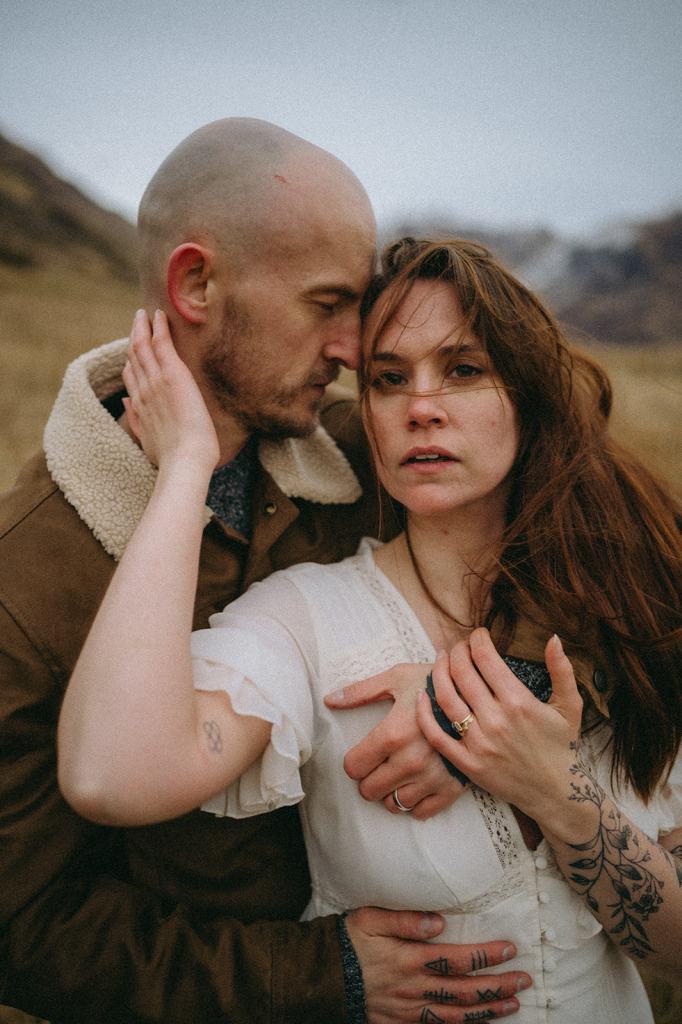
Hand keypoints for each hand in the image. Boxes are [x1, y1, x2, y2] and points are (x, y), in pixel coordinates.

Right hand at [122, 309, 218, 473]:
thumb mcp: (148, 440)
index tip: (133, 349)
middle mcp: (143, 390)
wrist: (186, 461)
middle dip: (134, 337)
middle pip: (134, 357)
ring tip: (143, 314)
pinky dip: (158, 327)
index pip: (131, 376)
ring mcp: (156, 381)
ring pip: (143, 346)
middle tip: (137, 321)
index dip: (131, 360)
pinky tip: (159, 314)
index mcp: (139, 406)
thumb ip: (136, 419)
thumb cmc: (173, 458)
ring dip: (142, 327)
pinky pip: (161, 343)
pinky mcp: (172, 375)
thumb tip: (124, 400)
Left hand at [325, 664, 465, 818]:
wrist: (480, 694)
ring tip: (397, 774)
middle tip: (378, 765)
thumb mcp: (397, 678)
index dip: (354, 761)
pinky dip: (415, 803)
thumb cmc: (434, 682)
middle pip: (370, 790)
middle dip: (369, 778)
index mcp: (393, 734)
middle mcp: (410, 761)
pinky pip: (422, 812)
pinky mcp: (452, 788)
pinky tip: (416, 785)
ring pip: (395, 804)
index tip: (362, 754)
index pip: (354, 767)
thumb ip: (360, 692)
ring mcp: (432, 777)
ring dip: (391, 791)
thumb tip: (329, 700)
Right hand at [345, 907, 530, 1022]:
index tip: (509, 949)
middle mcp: (413, 989)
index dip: (486, 956)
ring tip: (513, 1004)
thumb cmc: (348, 941)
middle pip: (464, 991)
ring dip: (488, 1010)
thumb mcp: (370, 918)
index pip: (457, 959)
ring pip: (457, 1016)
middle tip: (524, 979)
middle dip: (498, 985)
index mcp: (408, 960)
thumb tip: (438, 922)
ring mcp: (408, 1011)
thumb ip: (404, 919)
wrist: (321, 977)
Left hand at [416, 631, 582, 821]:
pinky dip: (424, 713)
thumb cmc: (562, 747)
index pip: (486, 659)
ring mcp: (479, 743)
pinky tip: (420, 696)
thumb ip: (562, 670)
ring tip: (441, 660)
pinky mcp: (467, 763)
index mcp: (519, 702)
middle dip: (457, 651)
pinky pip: (436, 735)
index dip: (477, 640)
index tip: (478, 635)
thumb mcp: (571, 706)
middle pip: (462, 673)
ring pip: (446, 698)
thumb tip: (554, 638)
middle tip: (458, 646)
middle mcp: (496, 720)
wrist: (556, 793)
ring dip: (439, 673)